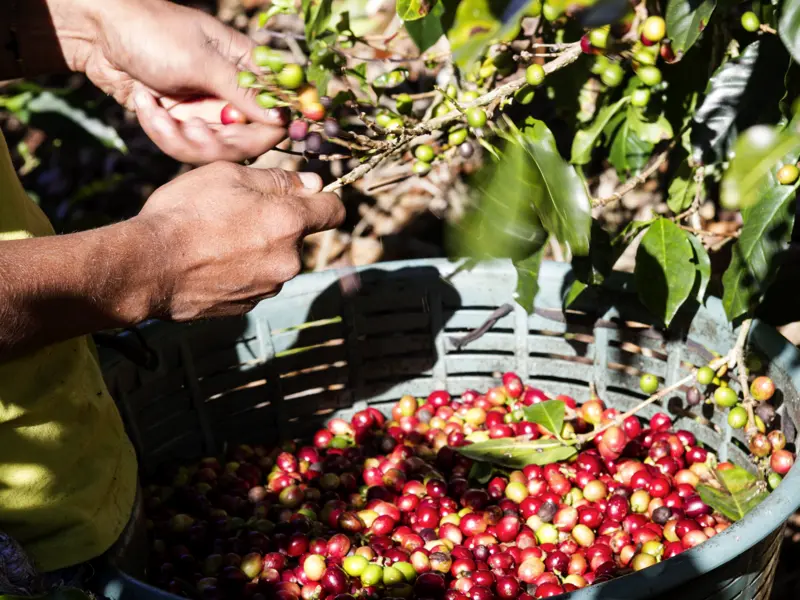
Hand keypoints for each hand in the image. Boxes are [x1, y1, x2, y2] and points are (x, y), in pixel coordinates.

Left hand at [48, 0, 286, 162]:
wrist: (96, 32)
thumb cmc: (153, 32)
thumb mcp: (201, 61)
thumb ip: (243, 92)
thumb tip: (283, 119)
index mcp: (246, 68)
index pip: (276, 111)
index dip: (267, 130)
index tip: (242, 135)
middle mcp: (230, 93)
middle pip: (244, 141)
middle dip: (212, 141)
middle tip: (186, 128)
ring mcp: (205, 110)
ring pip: (211, 149)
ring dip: (177, 136)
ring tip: (150, 107)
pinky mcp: (180, 122)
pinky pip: (182, 146)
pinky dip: (159, 129)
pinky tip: (141, 101)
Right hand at [136, 164, 343, 319]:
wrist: (147, 266)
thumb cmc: (185, 213)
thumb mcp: (229, 176)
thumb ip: (278, 179)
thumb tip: (312, 184)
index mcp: (290, 223)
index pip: (334, 210)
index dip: (322, 198)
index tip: (305, 193)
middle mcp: (289, 261)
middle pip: (299, 236)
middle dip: (278, 222)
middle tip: (237, 211)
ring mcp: (269, 287)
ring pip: (276, 259)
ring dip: (258, 247)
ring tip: (216, 237)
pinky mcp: (247, 305)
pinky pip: (255, 280)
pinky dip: (241, 269)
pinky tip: (210, 261)